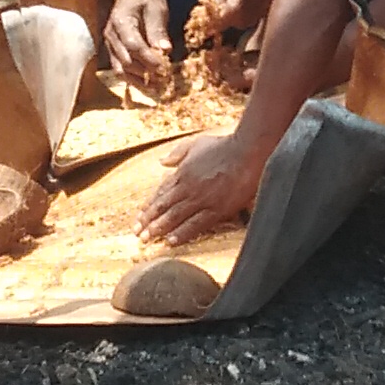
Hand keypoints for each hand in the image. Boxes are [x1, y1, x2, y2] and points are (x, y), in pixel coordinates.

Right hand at [101, 0, 177, 95]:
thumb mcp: (156, 9)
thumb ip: (158, 30)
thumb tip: (165, 50)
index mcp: (121, 21)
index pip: (134, 45)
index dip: (149, 59)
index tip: (165, 68)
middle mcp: (111, 35)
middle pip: (126, 61)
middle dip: (146, 72)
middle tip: (165, 79)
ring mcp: (110, 45)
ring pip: (121, 69)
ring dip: (139, 80)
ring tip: (158, 87)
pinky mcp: (113, 51)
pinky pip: (120, 70)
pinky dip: (133, 79)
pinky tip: (148, 85)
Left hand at [139, 126, 266, 246]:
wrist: (248, 151)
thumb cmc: (224, 146)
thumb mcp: (196, 143)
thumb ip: (177, 152)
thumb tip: (162, 161)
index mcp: (182, 172)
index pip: (160, 193)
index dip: (149, 207)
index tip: (139, 217)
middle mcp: (188, 187)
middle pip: (164, 207)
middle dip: (148, 221)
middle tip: (137, 234)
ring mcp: (202, 199)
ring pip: (175, 217)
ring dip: (160, 229)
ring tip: (147, 239)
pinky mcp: (217, 209)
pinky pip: (196, 224)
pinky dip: (182, 233)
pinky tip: (171, 241)